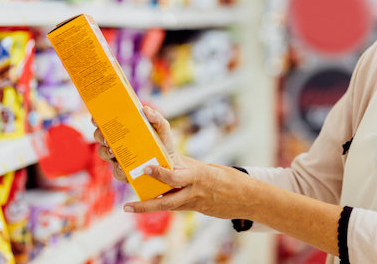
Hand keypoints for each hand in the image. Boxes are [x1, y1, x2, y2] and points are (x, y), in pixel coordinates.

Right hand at [92, 106, 185, 182]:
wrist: (170, 163)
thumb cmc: (162, 143)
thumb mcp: (162, 128)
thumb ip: (156, 118)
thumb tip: (146, 110)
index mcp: (124, 130)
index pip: (107, 123)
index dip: (98, 120)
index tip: (96, 119)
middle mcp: (118, 143)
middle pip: (101, 137)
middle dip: (100, 136)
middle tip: (106, 137)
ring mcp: (119, 158)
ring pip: (104, 153)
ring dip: (105, 151)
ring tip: (112, 151)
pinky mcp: (124, 172)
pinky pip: (116, 172)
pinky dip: (118, 170)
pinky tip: (122, 167)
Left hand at [123, 163, 255, 219]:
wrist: (248, 198)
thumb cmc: (230, 178)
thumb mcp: (210, 169)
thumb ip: (190, 169)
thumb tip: (172, 166)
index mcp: (199, 177)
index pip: (175, 177)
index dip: (160, 174)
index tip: (146, 169)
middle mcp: (194, 193)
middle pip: (167, 201)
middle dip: (146, 205)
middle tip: (128, 206)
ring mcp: (195, 204)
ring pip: (168, 207)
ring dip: (149, 207)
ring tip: (132, 207)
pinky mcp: (197, 210)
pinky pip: (177, 206)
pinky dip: (165, 203)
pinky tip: (152, 202)